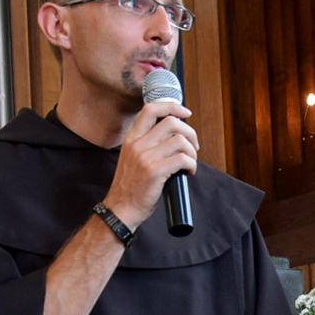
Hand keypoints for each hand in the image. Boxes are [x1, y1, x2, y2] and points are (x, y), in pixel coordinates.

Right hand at [103, 99, 198, 230]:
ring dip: (192, 151)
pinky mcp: (155, 170)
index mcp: (131, 138)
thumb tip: (174, 136)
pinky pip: (183, 158)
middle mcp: (137, 144)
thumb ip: (148, 144)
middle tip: (193, 147)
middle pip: (171, 122)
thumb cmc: (132, 186)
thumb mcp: (133, 158)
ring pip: (180, 140)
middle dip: (190, 132)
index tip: (185, 113)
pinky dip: (191, 164)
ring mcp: (145, 156)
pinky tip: (189, 172)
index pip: (150, 109)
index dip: (171, 106)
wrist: (121, 208)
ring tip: (190, 163)